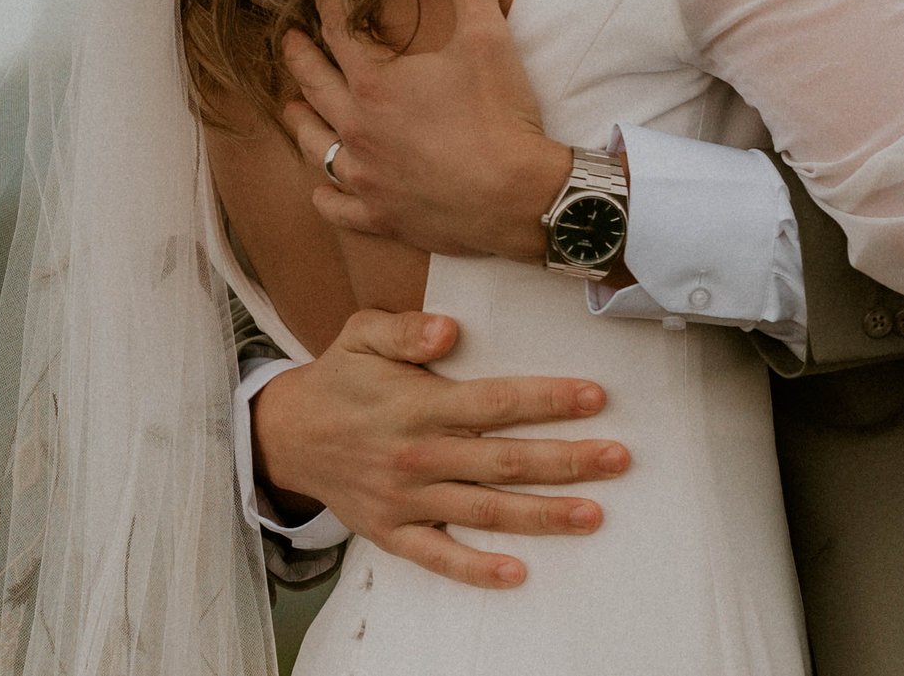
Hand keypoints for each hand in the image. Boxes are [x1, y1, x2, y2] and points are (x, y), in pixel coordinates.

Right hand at [255, 308, 629, 587]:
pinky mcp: (392, 532)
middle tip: (617, 458)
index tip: (595, 398)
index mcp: (417, 405)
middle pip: (503, 461)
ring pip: (484, 510)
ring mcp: (406, 499)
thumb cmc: (338, 379)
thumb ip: (405, 329)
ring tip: (593, 514)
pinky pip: (438, 557)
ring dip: (541, 515)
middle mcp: (417, 455)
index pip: (495, 403)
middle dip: (566, 460)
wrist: (286, 435)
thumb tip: (448, 331)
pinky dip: (476, 569)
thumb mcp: (360, 335)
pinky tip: (518, 574)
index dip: (547, 400)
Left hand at [281, 0, 571, 261]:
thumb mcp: (489, 40)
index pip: (340, 35)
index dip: (329, 9)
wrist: (517, 196)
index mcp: (376, 84)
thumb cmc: (499, 117)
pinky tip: (319, 190)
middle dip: (300, 58)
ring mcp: (366, 177)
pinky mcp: (381, 216)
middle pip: (316, 86)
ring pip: (317, 146)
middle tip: (287, 40)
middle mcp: (358, 129)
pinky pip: (338, 207)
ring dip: (301, 122)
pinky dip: (325, 197)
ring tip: (291, 107)